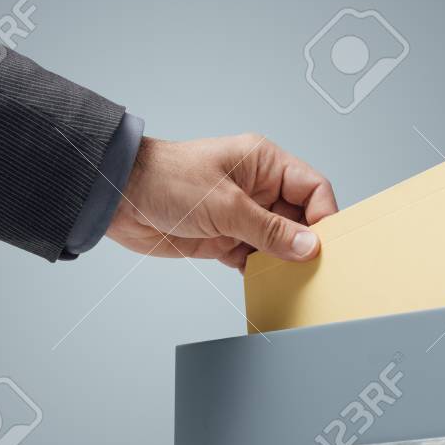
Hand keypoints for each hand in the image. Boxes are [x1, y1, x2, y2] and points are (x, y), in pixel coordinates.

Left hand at [105, 133, 336, 268]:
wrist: (117, 199)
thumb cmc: (165, 179)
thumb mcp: (226, 206)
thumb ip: (270, 230)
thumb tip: (308, 246)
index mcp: (264, 164)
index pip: (313, 189)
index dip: (325, 216)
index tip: (327, 245)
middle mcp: (258, 188)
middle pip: (301, 219)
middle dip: (305, 244)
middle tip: (310, 268)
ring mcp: (242, 214)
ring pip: (280, 242)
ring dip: (282, 261)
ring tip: (286, 277)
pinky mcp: (226, 238)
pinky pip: (257, 258)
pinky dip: (261, 271)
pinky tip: (263, 280)